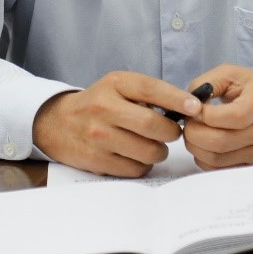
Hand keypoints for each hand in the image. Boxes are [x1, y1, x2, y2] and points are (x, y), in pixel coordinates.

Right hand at [32, 71, 203, 176]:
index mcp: (115, 84)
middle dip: (171, 132)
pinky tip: (135, 155)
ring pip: (148, 152)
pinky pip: (136, 169)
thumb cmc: (99, 104)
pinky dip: (143, 165)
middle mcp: (104, 108)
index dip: (178, 99)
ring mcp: (99, 136)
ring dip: (158, 151)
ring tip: (151, 145)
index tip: (195, 108)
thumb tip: (187, 108)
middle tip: (170, 133)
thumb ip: (149, 94)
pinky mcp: (96, 160)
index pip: (152, 89)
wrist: (58, 124)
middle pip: (153, 125)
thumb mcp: (119, 87)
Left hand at [182, 65, 252, 168]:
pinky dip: (206, 159)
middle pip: (220, 143)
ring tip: (195, 133)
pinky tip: (205, 145)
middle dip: (194, 133)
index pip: (232, 117)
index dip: (204, 115)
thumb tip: (187, 102)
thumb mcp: (235, 73)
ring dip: (196, 148)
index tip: (193, 108)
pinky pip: (222, 169)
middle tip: (189, 123)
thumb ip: (208, 82)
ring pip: (218, 159)